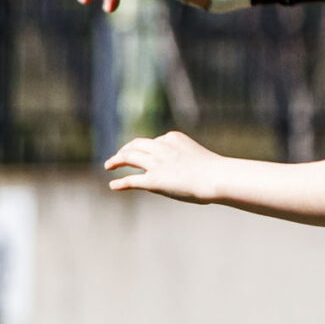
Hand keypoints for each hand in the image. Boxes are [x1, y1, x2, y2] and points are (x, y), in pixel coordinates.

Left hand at [105, 132, 221, 203]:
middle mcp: (160, 148)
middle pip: (136, 145)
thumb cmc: (214, 171)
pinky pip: (131, 180)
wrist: (216, 177)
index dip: (148, 149)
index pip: (155, 141)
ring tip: (108, 165)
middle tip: (119, 156)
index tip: (145, 154)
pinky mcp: (153, 180)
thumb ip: (182, 158)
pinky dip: (121, 182)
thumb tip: (178, 170)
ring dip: (116, 160)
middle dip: (125, 150)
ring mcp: (155, 164)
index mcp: (172, 138)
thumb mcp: (196, 157)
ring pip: (129, 157)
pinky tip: (113, 185)